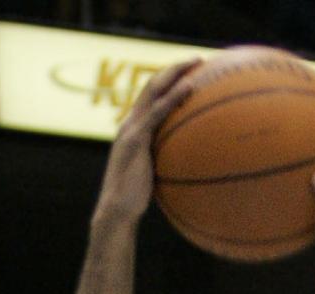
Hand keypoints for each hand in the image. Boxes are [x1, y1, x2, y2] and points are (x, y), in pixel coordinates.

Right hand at [93, 60, 201, 228]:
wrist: (117, 212)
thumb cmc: (133, 203)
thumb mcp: (149, 178)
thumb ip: (161, 165)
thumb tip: (183, 170)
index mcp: (131, 131)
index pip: (149, 97)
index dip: (167, 81)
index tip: (187, 73)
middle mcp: (128, 124)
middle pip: (152, 85)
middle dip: (174, 68)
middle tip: (196, 60)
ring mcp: (130, 129)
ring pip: (154, 90)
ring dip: (176, 72)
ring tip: (197, 62)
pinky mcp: (136, 139)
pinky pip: (158, 111)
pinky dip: (174, 96)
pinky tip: (190, 87)